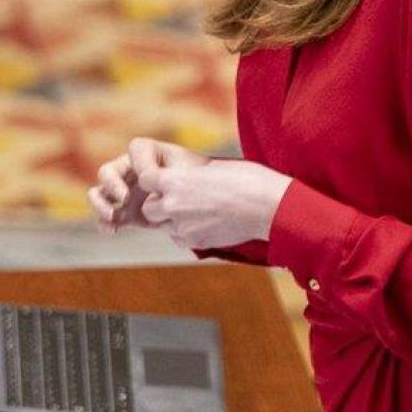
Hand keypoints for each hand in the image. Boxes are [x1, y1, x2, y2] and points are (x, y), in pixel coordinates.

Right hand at [88, 137, 209, 233]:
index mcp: (147, 152)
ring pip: (99, 194)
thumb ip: (168, 176)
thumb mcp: (188, 173)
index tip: (150, 179)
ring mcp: (124, 191)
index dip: (139, 163)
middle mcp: (129, 169)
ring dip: (100, 205)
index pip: (135, 150)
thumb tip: (149, 181)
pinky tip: (112, 231)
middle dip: (112, 185)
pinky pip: (108, 217)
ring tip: (112, 217)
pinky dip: (105, 224)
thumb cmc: (196, 179)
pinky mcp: (125, 212)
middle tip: (125, 199)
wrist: (201, 201)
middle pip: (107, 172)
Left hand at [138, 160, 292, 249]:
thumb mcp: (212, 168)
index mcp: (176, 180)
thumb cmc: (246, 179)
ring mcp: (184, 227)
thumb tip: (179, 178)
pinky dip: (187, 233)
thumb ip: (188, 176)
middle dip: (159, 205)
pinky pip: (180, 238)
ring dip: (173, 220)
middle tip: (179, 199)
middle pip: (149, 209)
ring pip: (164, 226)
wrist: (267, 206)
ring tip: (197, 211)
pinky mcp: (196, 242)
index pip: (144, 180)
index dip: (152, 181)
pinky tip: (206, 223)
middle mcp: (174, 205)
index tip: (162, 180)